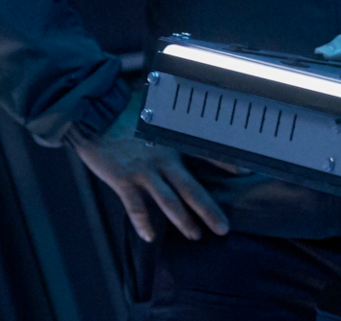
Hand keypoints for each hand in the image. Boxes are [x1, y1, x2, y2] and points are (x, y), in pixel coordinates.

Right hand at [72, 96, 229, 242]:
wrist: (95, 110)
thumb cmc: (124, 106)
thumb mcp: (156, 106)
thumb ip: (172, 116)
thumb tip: (186, 104)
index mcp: (174, 137)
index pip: (207, 151)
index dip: (227, 162)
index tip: (245, 172)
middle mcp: (163, 157)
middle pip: (192, 188)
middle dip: (209, 210)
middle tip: (223, 228)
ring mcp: (143, 170)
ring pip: (169, 201)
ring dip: (183, 220)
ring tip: (196, 235)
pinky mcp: (123, 179)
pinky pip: (135, 206)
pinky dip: (143, 222)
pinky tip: (149, 236)